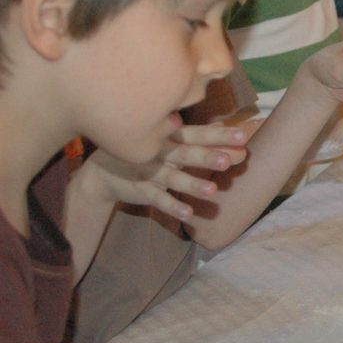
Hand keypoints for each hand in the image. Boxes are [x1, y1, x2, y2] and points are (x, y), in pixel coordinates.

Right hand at [82, 124, 247, 221]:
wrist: (101, 172)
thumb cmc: (145, 151)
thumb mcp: (168, 139)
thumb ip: (196, 137)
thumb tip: (226, 128)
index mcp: (169, 136)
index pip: (197, 134)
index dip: (218, 135)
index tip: (241, 135)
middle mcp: (160, 151)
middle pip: (186, 153)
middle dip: (207, 157)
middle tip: (229, 160)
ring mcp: (149, 171)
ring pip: (173, 178)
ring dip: (192, 185)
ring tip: (213, 191)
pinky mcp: (141, 190)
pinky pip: (158, 199)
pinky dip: (172, 206)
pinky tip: (188, 214)